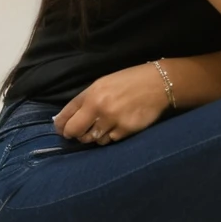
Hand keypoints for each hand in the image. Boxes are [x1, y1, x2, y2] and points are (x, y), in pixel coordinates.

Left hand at [54, 64, 171, 145]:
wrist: (159, 83)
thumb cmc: (129, 81)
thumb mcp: (102, 84)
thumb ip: (84, 100)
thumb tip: (66, 119)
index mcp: (91, 95)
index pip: (66, 117)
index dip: (62, 126)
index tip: (63, 130)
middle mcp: (99, 108)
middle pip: (75, 132)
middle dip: (75, 134)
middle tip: (80, 133)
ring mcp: (113, 121)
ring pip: (93, 139)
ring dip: (95, 136)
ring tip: (104, 126)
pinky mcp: (126, 130)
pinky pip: (111, 140)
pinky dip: (111, 136)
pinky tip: (118, 126)